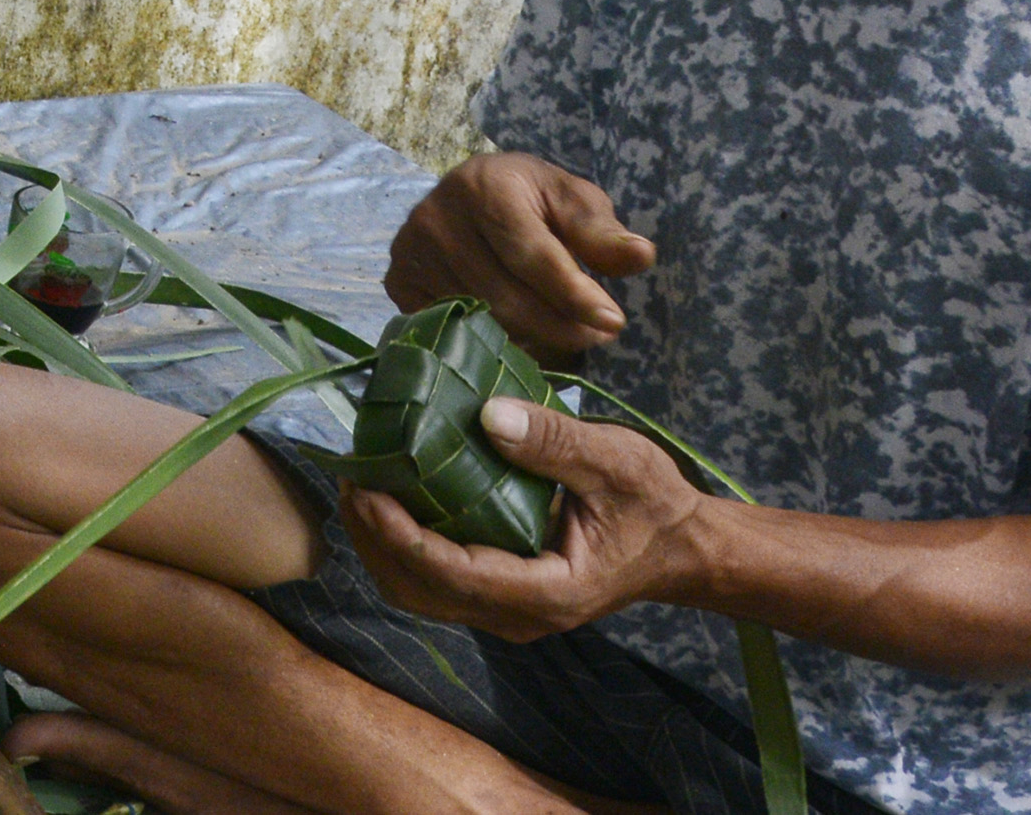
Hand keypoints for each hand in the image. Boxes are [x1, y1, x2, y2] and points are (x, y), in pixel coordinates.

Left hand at [347, 396, 717, 640]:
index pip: (454, 575)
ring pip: (420, 593)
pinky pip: (434, 581)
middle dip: (374, 538)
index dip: (400, 536)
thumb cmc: (655, 506)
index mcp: (549, 592)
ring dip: (380, 543)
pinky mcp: (499, 594)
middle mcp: (520, 615)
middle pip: (421, 591)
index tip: (366, 491)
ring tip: (359, 483)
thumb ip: (557, 442)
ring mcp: (506, 611)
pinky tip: (392, 496)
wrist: (680, 548)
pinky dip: (402, 544)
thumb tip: (488, 414)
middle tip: (349, 476)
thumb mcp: (619, 463)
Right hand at [384, 153, 654, 359]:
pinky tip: (519, 334)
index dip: (575, 293)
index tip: (615, 322)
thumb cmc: (534, 200)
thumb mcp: (573, 202)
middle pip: (506, 298)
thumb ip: (602, 233)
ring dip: (531, 338)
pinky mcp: (399, 283)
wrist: (474, 196)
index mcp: (482, 186)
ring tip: (563, 333)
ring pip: (481, 321)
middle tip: (597, 335)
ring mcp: (409, 253)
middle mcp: (435, 217)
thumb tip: (641, 256)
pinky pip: (453, 331)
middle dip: (560, 325)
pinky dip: (491, 341)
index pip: (533, 254)